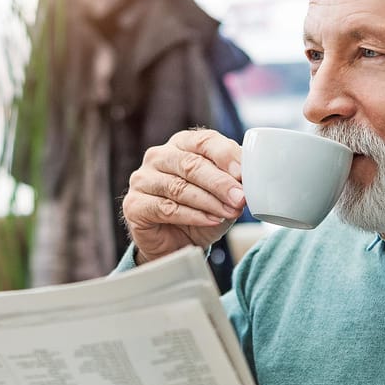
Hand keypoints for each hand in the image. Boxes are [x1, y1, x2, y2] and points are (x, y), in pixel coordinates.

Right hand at [121, 129, 244, 263]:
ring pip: (179, 187)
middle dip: (220, 183)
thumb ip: (233, 184)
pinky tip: (211, 220)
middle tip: (240, 198)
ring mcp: (142, 179)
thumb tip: (250, 180)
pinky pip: (166, 208)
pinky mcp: (134, 205)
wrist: (176, 244)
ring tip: (230, 212)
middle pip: (191, 164)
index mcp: (182, 144)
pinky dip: (193, 215)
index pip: (204, 141)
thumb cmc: (200, 213)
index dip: (226, 155)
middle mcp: (158, 156)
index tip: (244, 173)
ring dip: (209, 201)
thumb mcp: (223, 196)